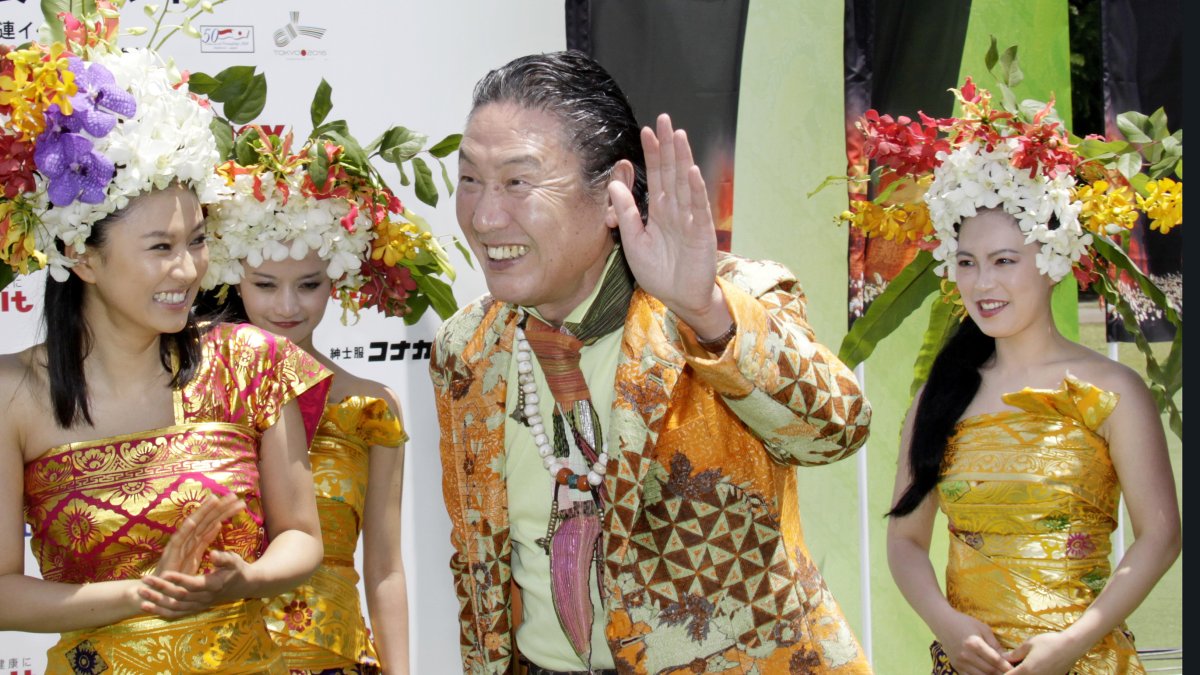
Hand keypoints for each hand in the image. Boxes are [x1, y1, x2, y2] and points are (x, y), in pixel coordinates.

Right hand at [138, 492, 246, 618]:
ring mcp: (178, 544)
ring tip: (215, 499)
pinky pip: (178, 541)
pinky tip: (192, 521)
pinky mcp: (169, 554)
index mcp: (195, 538)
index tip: (240, 502)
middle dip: (219, 507)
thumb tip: (218, 524)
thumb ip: (205, 540)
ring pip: (193, 525)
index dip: (225, 511)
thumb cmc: (177, 573)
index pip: (212, 521)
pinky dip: (184, 530)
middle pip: (206, 519)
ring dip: (203, 512)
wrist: (157, 588)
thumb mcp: (197, 555)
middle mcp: (187, 538)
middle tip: (235, 495)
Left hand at [139, 549, 250, 618]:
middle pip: (179, 596)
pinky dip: (160, 612)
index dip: (179, 579)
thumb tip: (212, 554)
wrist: (243, 586)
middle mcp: (204, 598)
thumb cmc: (237, 569)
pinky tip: (146, 607)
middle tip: (145, 579)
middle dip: (161, 588)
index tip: (165, 573)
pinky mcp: (194, 609)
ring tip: (141, 592)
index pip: (193, 584)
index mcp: (213, 585)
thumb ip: (223, 558)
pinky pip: (176, 614)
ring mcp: (199, 605)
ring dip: (156, 601)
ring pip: (174, 607)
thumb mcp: (234, 560)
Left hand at [608, 114, 728, 337]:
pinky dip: (695, 190)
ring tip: (678, 135)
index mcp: (660, 211)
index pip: (656, 176)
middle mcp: (676, 210)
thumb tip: (614, 185)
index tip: (645, 130)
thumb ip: (626, 214)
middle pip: (671, 172)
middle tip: (663, 119)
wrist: (680, 298)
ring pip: (685, 183)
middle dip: (667, 146)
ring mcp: (690, 219)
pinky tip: (692, 171)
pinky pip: (698, 208)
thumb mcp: (634, 242)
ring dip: (682, 159)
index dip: (652, 154)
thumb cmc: (659, 273)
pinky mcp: (701, 233)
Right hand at [935, 610, 1012, 674]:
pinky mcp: (956, 666)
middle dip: (1001, 673)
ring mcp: (960, 663)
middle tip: (1011, 673)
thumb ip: (995, 644)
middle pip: (989, 671)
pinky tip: (987, 674)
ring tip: (1000, 674)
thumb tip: (1007, 658)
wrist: (943, 623)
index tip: (1016, 669)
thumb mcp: (983, 628)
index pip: (995, 660)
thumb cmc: (965, 622)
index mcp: (974, 644)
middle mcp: (966, 656)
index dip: (1007, 667)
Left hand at [1006, 632, 1085, 674]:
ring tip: (1022, 667)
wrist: (1071, 647)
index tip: (1003, 667)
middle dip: (1012, 674)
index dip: (1003, 672)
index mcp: (1026, 670)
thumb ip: (1015, 653)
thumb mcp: (1029, 645)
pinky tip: (1032, 669)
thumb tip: (1003, 658)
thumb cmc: (1049, 642)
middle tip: (1012, 666)